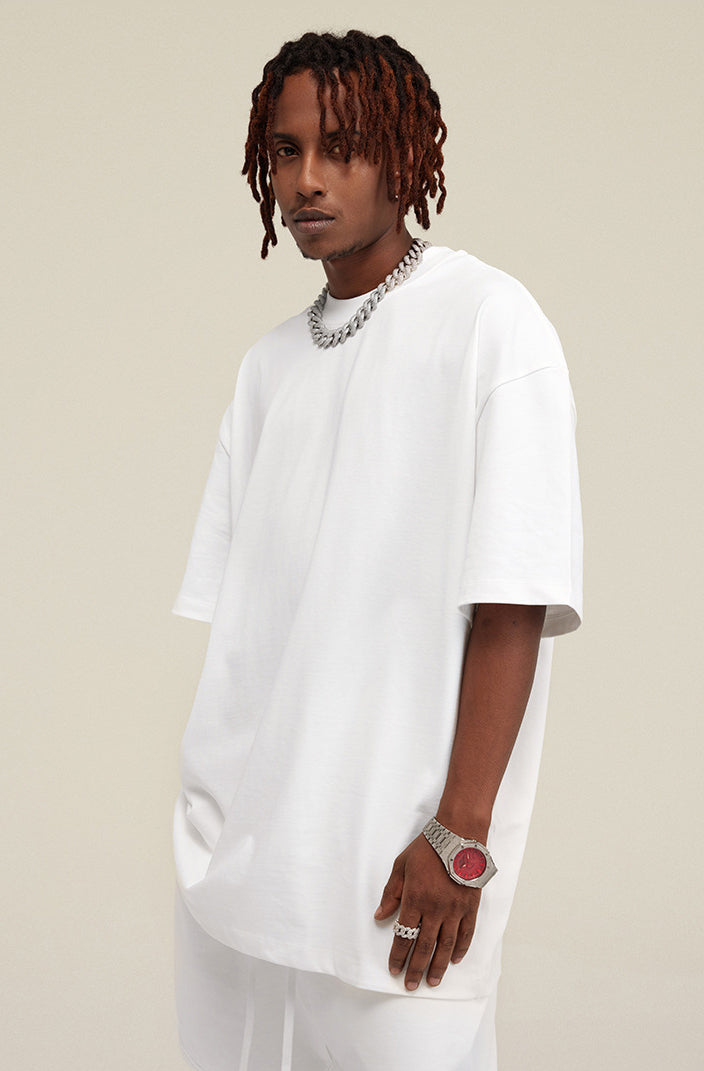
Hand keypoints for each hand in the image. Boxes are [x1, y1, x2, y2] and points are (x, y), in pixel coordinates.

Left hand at [374, 834, 480, 990]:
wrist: (458, 835)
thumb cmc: (426, 849)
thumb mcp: (400, 866)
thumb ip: (391, 893)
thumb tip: (380, 916)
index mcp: (415, 899)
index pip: (404, 936)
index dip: (398, 956)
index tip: (394, 970)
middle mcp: (435, 909)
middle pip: (424, 947)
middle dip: (415, 968)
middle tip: (411, 986)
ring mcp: (455, 909)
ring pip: (446, 946)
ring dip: (438, 966)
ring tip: (433, 982)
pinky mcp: (470, 906)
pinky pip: (466, 933)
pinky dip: (461, 949)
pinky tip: (455, 960)